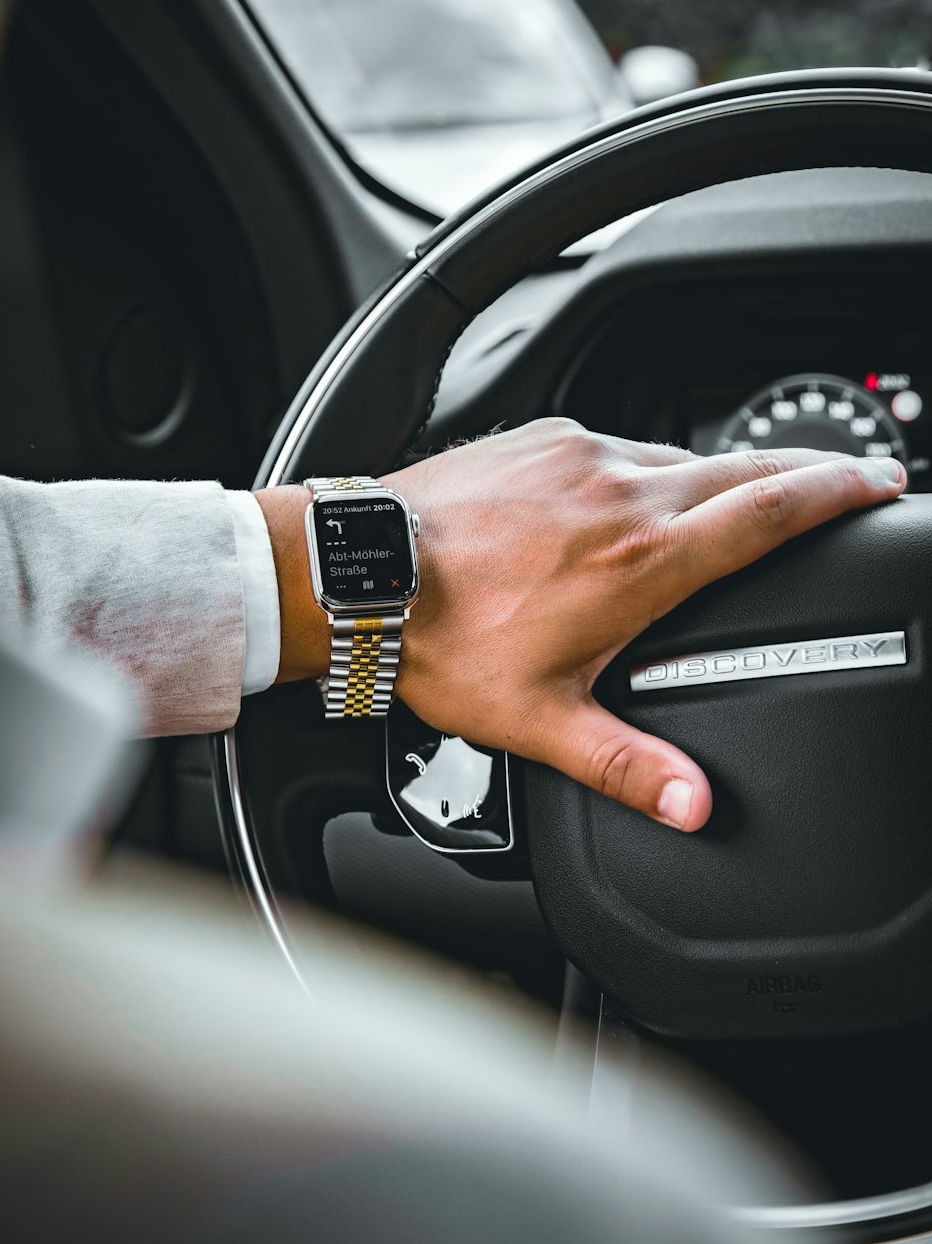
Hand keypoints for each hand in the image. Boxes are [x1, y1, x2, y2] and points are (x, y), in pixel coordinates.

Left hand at [382, 419, 905, 831]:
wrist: (364, 574)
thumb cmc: (443, 644)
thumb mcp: (542, 721)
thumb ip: (625, 765)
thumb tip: (692, 804)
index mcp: (643, 560)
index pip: (773, 509)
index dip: (841, 491)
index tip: (881, 484)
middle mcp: (622, 493)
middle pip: (746, 467)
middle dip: (808, 470)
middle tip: (846, 477)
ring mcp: (581, 457)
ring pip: (679, 456)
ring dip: (720, 476)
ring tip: (738, 500)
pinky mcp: (542, 439)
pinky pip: (617, 448)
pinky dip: (644, 469)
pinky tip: (633, 497)